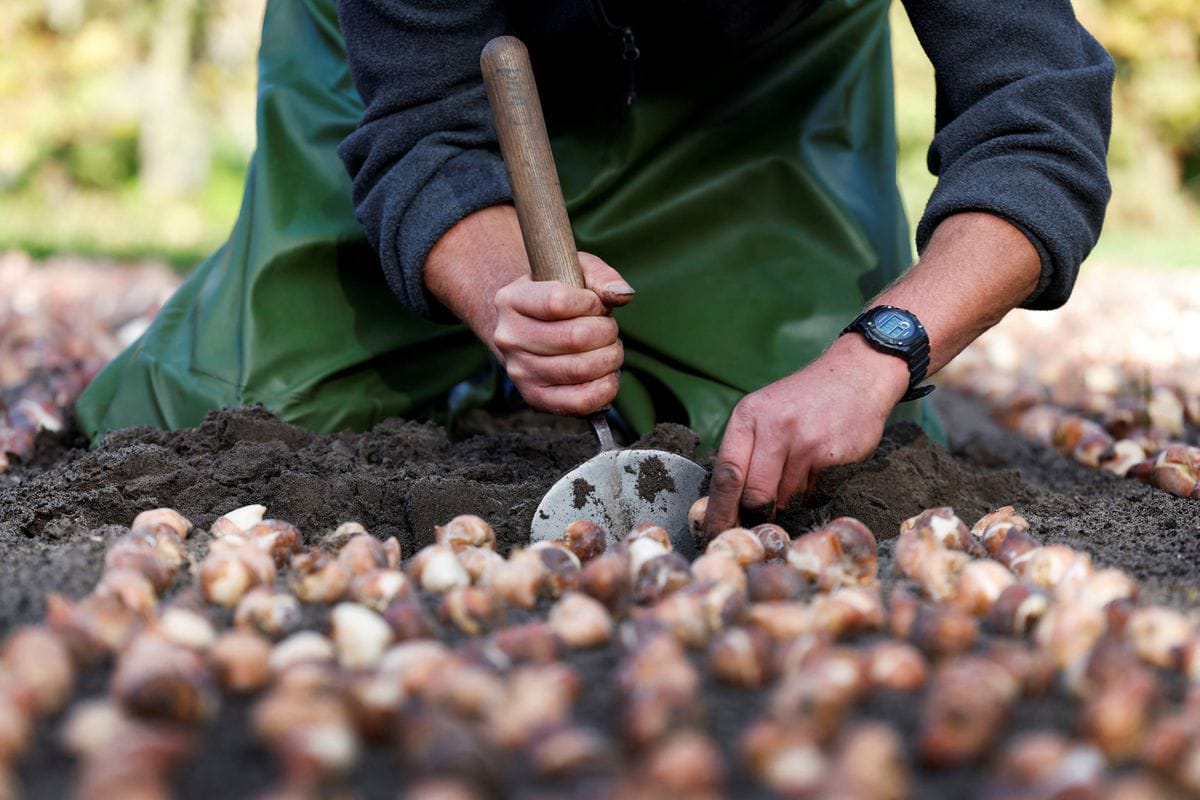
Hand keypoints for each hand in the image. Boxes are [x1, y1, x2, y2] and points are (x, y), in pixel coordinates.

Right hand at [492, 252, 633, 414]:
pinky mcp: (535, 399)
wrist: (529, 329)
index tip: (596, 303)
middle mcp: (508, 338)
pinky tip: (606, 373)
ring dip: (610, 357)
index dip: (591, 303)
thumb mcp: (575, 271)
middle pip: (575, 338)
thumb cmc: (558, 296)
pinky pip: (580, 402)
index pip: (558, 302)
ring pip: (581, 369)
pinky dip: (606, 387)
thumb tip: (621, 295)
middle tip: (607, 328)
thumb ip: (601, 276)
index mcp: (511, 300)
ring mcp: (519, 372)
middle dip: (607, 331)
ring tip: (608, 349)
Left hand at [703, 334, 909, 535]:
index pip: (726, 473)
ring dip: (788, 497)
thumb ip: (746, 450)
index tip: (715, 532)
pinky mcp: (832, 456)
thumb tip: (729, 502)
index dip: (720, 510)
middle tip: (757, 521)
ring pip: (786, 497)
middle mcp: (774, 427)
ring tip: (798, 468)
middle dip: (755, 513)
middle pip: (754, 494)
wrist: (856, 375)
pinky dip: (812, 488)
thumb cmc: (804, 399)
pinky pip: (813, 492)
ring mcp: (806, 443)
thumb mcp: (764, 411)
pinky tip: (819, 464)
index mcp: (749, 416)